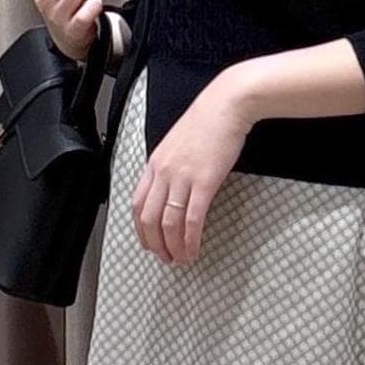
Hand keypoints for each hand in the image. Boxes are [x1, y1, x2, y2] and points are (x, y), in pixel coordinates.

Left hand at [130, 71, 255, 264]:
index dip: (141, 229)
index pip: (138, 203)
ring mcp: (182, 178)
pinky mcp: (203, 182)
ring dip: (172, 246)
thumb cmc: (208, 121)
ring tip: (181, 259)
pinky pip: (191, 219)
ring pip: (168, 223)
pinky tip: (194, 248)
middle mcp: (163, 172)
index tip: (149, 242)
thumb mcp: (178, 143)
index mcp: (155, 163)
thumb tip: (174, 187)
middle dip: (154, 244)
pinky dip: (190, 239)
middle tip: (164, 258)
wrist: (226, 105)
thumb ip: (172, 166)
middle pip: (148, 218)